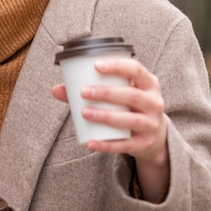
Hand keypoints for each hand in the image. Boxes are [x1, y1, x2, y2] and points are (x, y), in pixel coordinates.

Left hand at [52, 57, 168, 201]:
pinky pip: (126, 145)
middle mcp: (154, 102)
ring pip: (130, 120)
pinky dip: (107, 144)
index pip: (136, 70)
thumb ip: (89, 90)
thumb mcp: (118, 94)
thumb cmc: (129, 106)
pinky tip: (90, 142)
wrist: (153, 135)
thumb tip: (56, 90)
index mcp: (149, 83)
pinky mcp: (145, 143)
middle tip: (83, 91)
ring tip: (84, 112)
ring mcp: (152, 124)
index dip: (117, 66)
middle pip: (132, 95)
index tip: (96, 65)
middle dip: (107, 93)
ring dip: (106, 116)